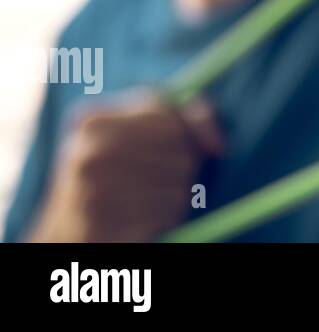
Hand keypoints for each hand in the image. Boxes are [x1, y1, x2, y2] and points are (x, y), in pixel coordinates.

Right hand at [27, 92, 223, 241]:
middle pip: (181, 152)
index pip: (169, 117)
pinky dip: (170, 215)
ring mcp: (90, 190)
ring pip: (180, 183)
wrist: (70, 232)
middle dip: (185, 166)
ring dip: (178, 193)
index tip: (186, 145)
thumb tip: (218, 145)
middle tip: (164, 176)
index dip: (189, 133)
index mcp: (91, 120)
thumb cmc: (117, 174)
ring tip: (152, 197)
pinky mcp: (103, 224)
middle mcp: (86, 152)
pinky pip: (169, 212)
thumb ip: (188, 118)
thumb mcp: (140, 132)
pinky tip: (149, 216)